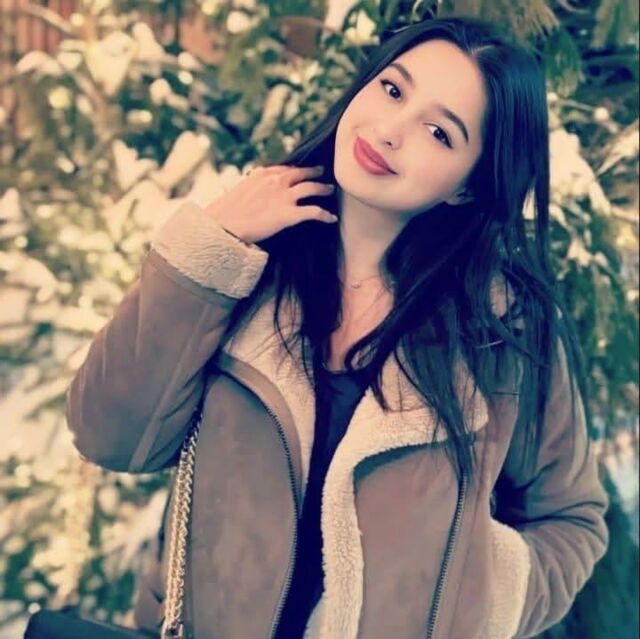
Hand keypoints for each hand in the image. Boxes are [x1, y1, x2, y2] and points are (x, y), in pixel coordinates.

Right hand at [202, 164, 336, 243]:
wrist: (224, 226)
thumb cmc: (225, 214)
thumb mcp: (237, 193)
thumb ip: (250, 189)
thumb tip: (250, 194)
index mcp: (262, 174)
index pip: (283, 168)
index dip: (294, 170)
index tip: (300, 171)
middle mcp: (276, 181)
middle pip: (301, 173)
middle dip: (313, 172)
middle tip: (321, 172)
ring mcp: (284, 197)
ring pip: (311, 187)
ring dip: (323, 188)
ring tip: (330, 190)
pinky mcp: (290, 214)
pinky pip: (314, 212)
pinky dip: (325, 215)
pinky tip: (332, 218)